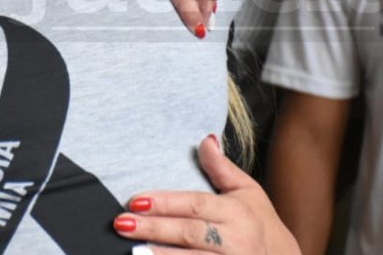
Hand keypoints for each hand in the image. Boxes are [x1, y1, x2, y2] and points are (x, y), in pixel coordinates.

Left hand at [113, 135, 300, 253]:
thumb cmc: (260, 223)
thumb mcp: (247, 191)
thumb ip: (222, 168)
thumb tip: (205, 140)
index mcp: (237, 213)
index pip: (195, 206)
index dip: (165, 203)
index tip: (135, 201)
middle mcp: (234, 241)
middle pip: (188, 233)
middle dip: (154, 228)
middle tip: (121, 223)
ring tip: (132, 248)